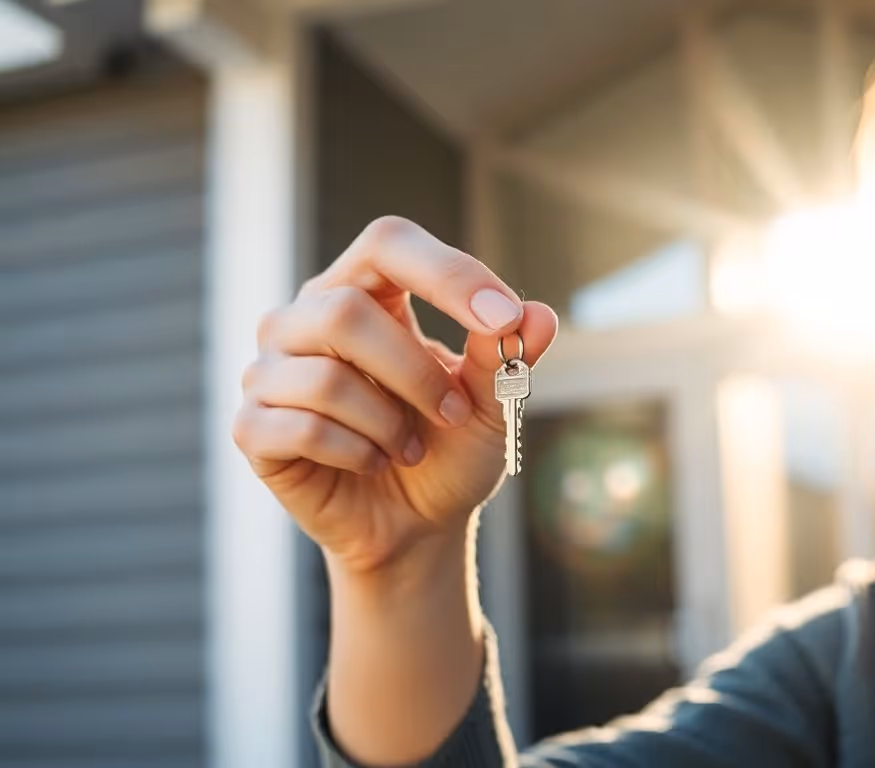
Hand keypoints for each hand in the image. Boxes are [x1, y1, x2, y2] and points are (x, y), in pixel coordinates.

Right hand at [232, 216, 557, 575]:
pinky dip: (356, 453)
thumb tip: (538, 315)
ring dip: (389, 424)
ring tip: (409, 448)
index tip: (503, 318)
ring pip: (324, 377)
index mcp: (364, 291)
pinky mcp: (252, 428)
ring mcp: (269, 372)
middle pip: (344, 313)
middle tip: (452, 414)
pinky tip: (372, 464)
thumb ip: (507, 356)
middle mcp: (304, 319)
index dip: (446, 273)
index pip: (389, 244)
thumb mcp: (492, 403)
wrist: (416, 527)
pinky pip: (301, 428)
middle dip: (416, 374)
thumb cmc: (450, 449)